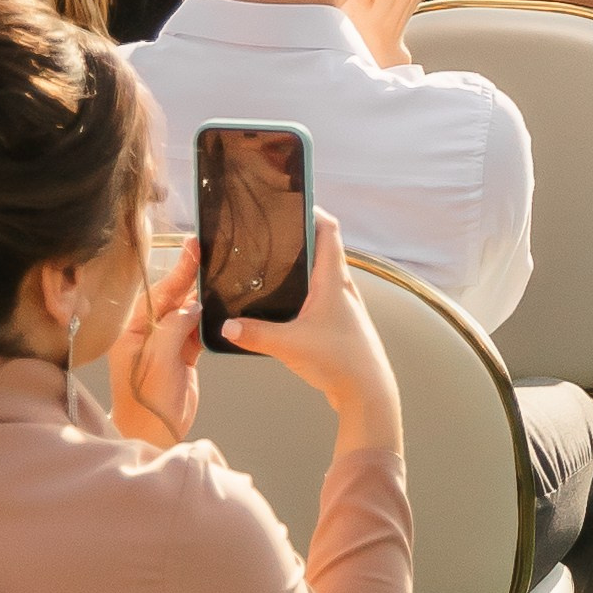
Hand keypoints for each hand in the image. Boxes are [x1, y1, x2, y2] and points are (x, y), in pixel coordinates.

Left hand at [110, 239, 201, 450]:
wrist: (153, 435)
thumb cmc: (146, 402)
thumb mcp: (158, 361)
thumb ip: (175, 328)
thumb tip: (193, 305)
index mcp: (133, 330)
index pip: (159, 292)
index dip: (178, 269)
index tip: (192, 246)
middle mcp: (148, 333)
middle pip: (174, 297)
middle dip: (191, 277)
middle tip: (210, 251)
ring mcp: (166, 344)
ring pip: (188, 312)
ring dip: (203, 296)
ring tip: (220, 274)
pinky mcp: (183, 355)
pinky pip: (198, 329)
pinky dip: (209, 319)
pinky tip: (221, 305)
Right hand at [227, 215, 401, 453]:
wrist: (367, 391)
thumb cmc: (338, 360)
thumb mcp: (290, 345)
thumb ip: (256, 335)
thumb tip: (226, 326)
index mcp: (334, 279)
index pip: (329, 230)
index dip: (313, 211)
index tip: (290, 201)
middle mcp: (342, 285)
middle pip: (324, 247)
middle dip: (300, 235)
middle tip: (271, 230)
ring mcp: (342, 304)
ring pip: (323, 271)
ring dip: (303, 263)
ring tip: (271, 261)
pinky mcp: (339, 321)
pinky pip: (321, 293)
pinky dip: (304, 288)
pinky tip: (284, 302)